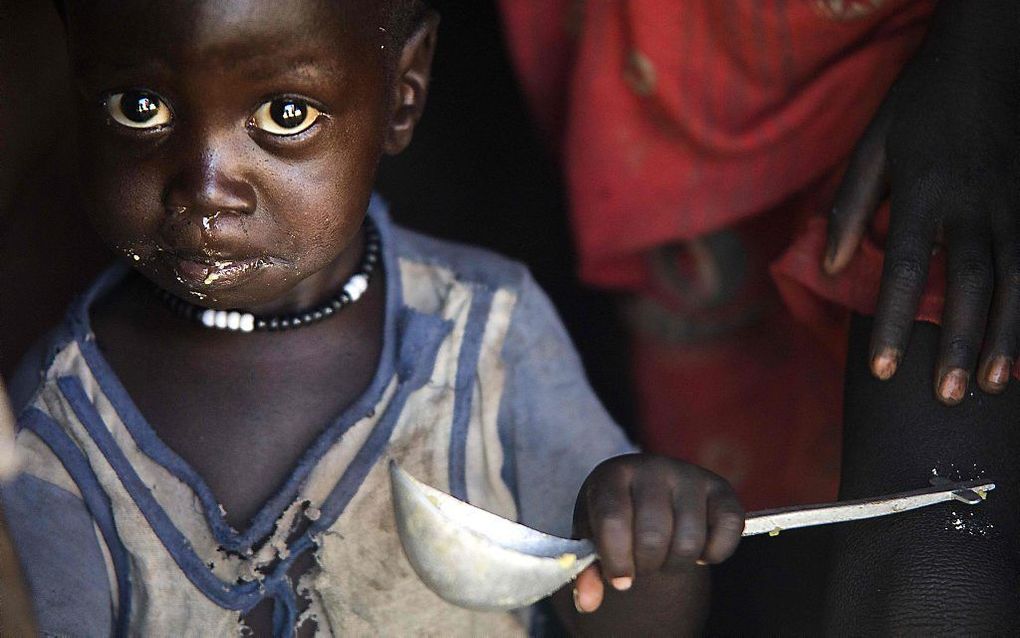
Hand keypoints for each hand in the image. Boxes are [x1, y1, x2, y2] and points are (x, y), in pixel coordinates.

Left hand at [570, 454, 743, 612]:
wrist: (645, 494)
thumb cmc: (616, 518)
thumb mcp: (594, 538)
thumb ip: (588, 569)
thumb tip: (588, 602)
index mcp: (613, 474)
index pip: (613, 519)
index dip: (616, 559)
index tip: (619, 581)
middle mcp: (652, 466)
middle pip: (653, 536)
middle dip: (647, 565)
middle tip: (643, 566)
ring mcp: (689, 474)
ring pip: (689, 540)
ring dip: (677, 563)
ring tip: (665, 557)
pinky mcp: (720, 488)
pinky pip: (728, 528)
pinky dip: (714, 553)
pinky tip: (698, 552)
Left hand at [824, 0, 1017, 404]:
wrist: (985, 60)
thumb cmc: (918, 108)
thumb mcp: (871, 148)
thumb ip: (851, 208)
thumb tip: (830, 265)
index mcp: (925, 193)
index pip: (906, 269)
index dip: (892, 322)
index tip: (880, 369)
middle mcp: (974, 205)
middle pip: (968, 285)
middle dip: (956, 344)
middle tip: (943, 396)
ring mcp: (1013, 206)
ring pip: (1013, 282)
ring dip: (1002, 337)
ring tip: (988, 386)